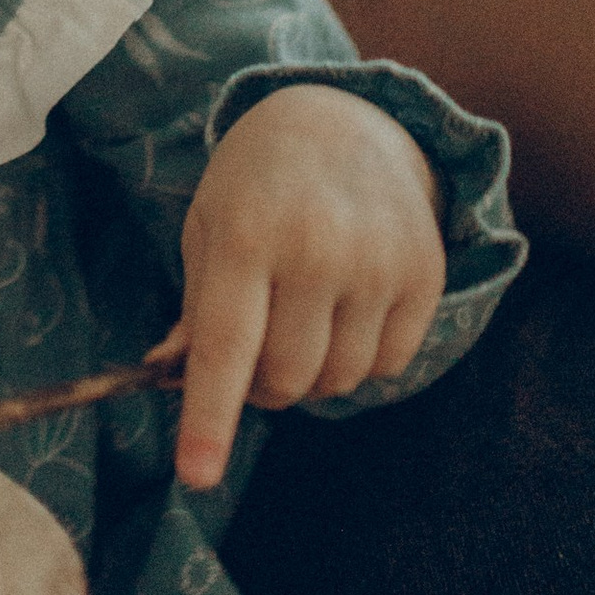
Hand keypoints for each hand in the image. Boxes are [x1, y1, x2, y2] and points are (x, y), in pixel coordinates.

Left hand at [169, 84, 446, 490]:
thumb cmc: (255, 183)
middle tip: (259, 342)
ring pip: (337, 381)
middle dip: (262, 385)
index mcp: (244, 235)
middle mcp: (314, 249)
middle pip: (284, 379)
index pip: (222, 347)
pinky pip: (390, 365)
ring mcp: (377, 262)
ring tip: (302, 318)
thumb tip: (170, 378)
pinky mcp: (424, 273)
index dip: (209, 417)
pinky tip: (348, 307)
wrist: (342, 118)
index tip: (197, 475)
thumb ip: (195, 307)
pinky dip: (363, 358)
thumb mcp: (207, 226)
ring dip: (313, 374)